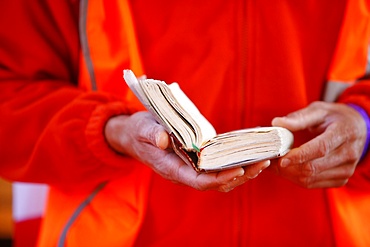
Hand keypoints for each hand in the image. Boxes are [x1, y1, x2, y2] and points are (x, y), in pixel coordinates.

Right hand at [105, 111, 269, 191]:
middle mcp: (184, 173)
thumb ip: (152, 133)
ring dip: (242, 172)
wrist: (133, 135)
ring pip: (220, 178)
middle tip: (263, 163)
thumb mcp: (141, 128)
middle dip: (240, 175)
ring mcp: (191, 168)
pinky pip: (218, 168)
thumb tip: (164, 140)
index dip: (220, 178)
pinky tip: (249, 156)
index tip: (239, 170)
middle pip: (216, 183)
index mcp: (172, 169)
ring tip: (263, 161)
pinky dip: (235, 164)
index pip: (200, 181)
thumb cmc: (138, 131)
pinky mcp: (196, 160)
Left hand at [271, 101, 366, 187]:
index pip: (320, 148)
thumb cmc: (333, 117)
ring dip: (288, 173)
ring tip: (275, 164)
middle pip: (313, 167)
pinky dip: (295, 178)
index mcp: (343, 133)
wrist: (356, 129)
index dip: (299, 155)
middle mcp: (348, 154)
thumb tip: (277, 122)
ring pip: (310, 179)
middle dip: (287, 167)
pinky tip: (287, 169)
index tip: (281, 159)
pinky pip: (313, 184)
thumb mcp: (318, 110)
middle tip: (269, 160)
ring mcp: (346, 169)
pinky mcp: (341, 179)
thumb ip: (299, 118)